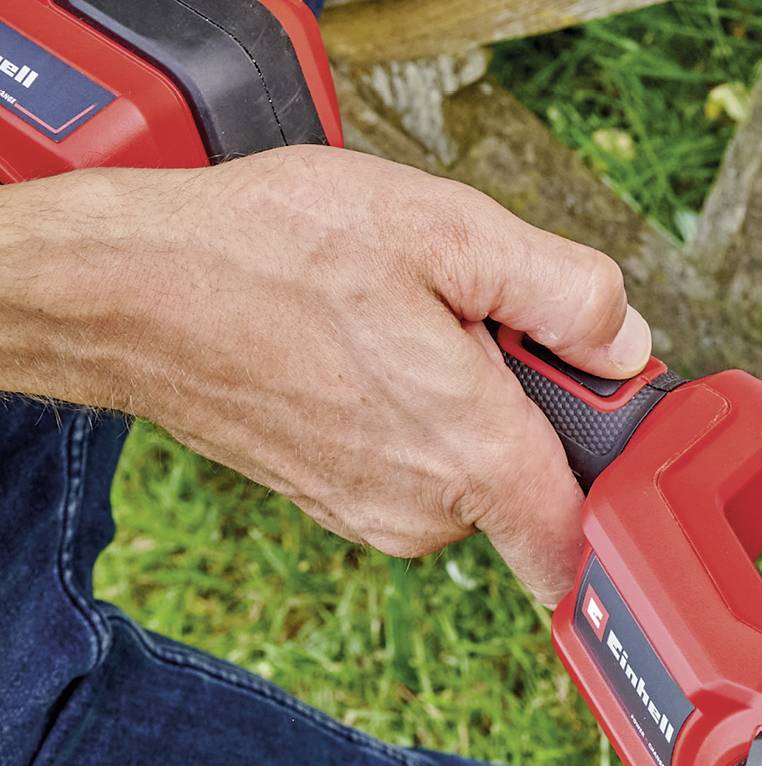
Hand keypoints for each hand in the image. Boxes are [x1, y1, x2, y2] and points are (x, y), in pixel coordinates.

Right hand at [0, 148, 649, 604]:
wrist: (129, 285)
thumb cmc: (274, 250)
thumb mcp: (449, 230)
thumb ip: (565, 292)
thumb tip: (628, 343)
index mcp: (471, 456)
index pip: (589, 535)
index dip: (622, 477)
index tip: (616, 415)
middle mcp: (424, 509)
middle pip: (539, 472)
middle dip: (533, 395)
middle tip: (477, 315)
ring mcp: (370, 512)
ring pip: (476, 460)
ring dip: (469, 393)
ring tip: (402, 317)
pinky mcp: (334, 498)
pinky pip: (418, 458)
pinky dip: (415, 404)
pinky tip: (366, 340)